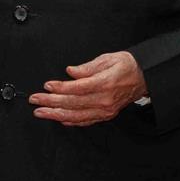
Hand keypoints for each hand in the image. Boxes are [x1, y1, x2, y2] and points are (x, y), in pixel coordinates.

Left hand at [30, 51, 146, 126]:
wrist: (144, 77)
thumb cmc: (126, 66)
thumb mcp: (108, 58)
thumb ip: (87, 67)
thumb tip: (70, 72)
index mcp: (105, 84)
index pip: (77, 88)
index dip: (60, 88)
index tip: (47, 85)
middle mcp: (104, 100)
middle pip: (73, 103)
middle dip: (51, 102)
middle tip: (35, 100)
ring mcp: (105, 110)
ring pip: (76, 116)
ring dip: (56, 114)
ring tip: (41, 112)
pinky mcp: (105, 115)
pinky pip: (85, 121)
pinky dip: (71, 121)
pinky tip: (59, 119)